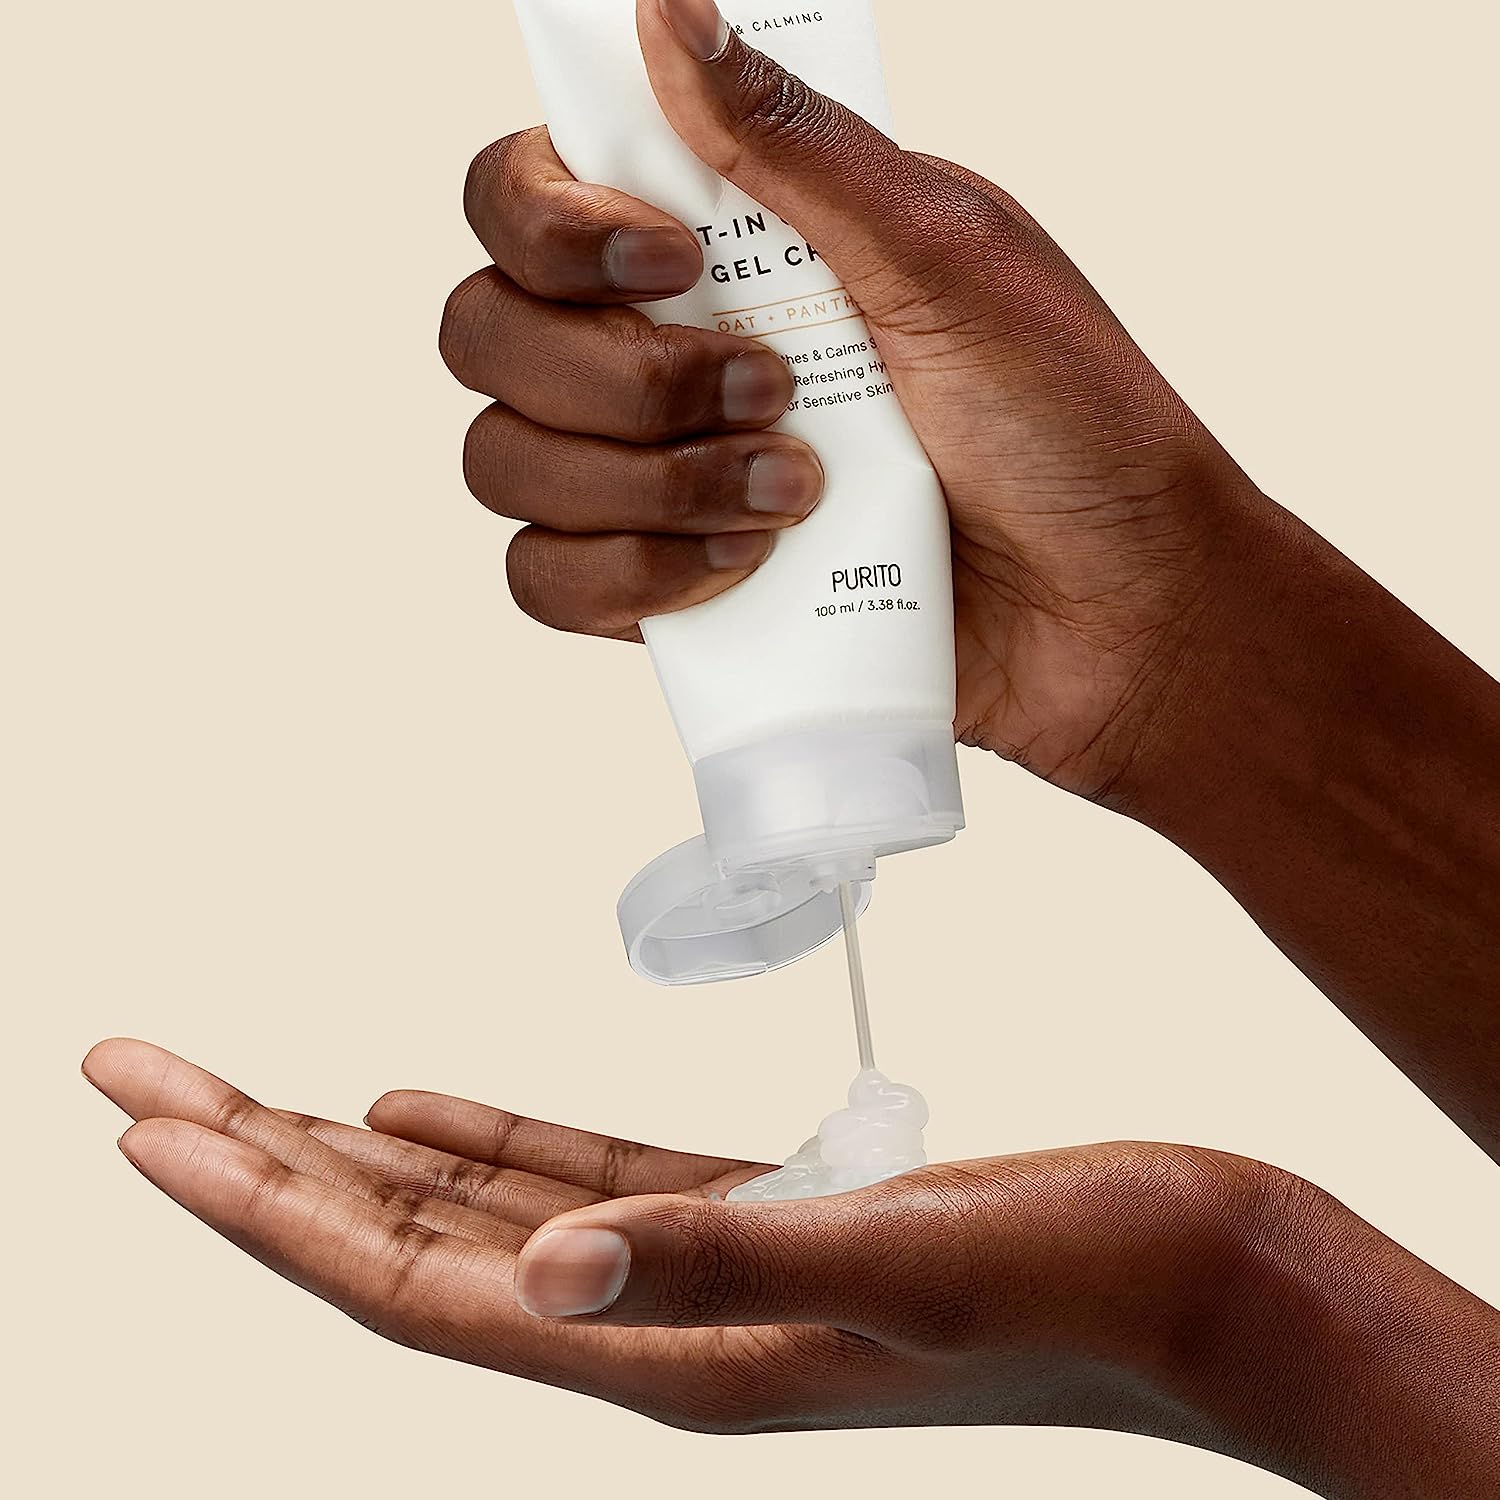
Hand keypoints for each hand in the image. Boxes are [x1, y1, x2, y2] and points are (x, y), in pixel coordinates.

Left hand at [83, 1040, 1498, 1495]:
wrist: (1207, 1277)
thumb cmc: (1090, 1277)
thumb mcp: (915, 1257)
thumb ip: (724, 1258)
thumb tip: (535, 1272)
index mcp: (669, 1342)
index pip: (404, 1279)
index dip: (261, 1204)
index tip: (146, 1121)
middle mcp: (653, 1314)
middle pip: (401, 1239)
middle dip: (255, 1156)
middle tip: (132, 1071)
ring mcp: (694, 1265)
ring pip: (468, 1204)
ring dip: (345, 1145)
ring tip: (238, 1088)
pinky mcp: (751, 1211)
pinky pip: (569, 1175)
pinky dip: (476, 1136)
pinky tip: (417, 1103)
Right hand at [440, 0, 1499, 1159]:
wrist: (1118, 614)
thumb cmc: (1071, 425)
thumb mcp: (950, 257)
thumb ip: (801, 148)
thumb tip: (670, 12)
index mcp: (729, 247)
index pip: (522, 199)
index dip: (551, 226)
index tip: (673, 260)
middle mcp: (667, 353)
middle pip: (486, 333)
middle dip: (619, 378)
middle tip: (773, 395)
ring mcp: (660, 480)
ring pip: (506, 465)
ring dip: (639, 485)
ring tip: (788, 496)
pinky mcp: (672, 597)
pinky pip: (549, 585)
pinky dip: (629, 580)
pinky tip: (743, 569)